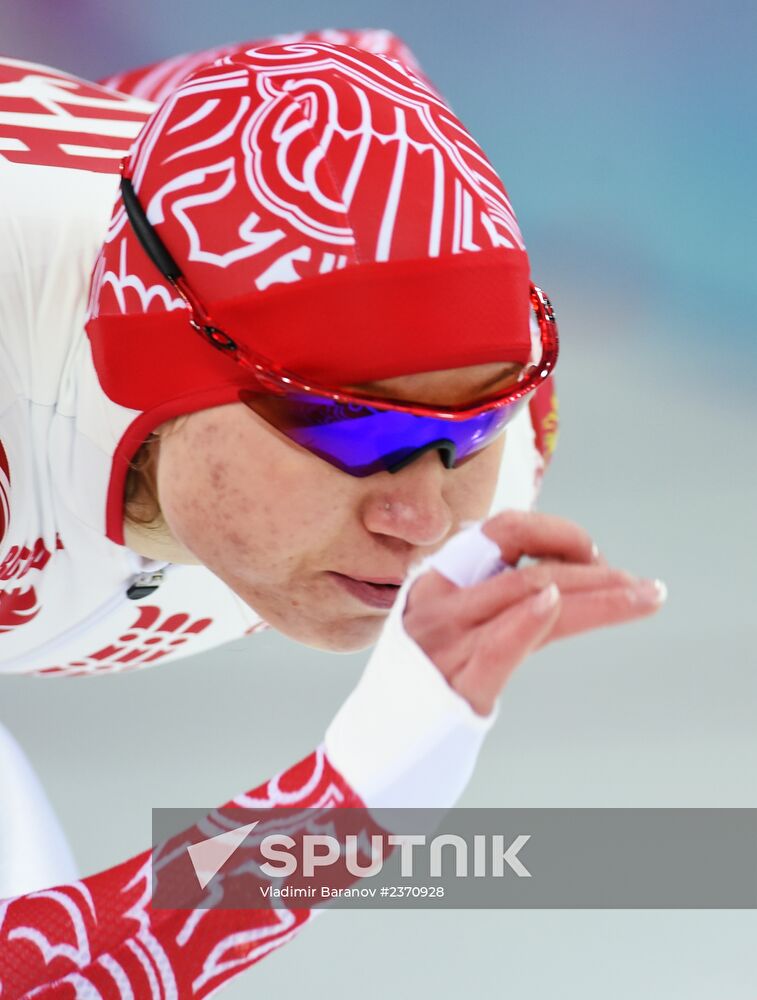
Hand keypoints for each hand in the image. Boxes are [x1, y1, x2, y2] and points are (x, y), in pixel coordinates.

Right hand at [402, 510, 665, 715]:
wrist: (372, 754)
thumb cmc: (417, 690)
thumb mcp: (444, 629)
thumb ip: (488, 600)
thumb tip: (555, 577)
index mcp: (436, 582)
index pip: (502, 530)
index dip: (555, 531)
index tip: (591, 551)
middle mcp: (440, 604)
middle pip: (528, 566)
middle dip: (593, 569)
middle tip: (638, 583)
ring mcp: (447, 645)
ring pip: (530, 596)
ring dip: (598, 594)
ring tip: (641, 595)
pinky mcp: (458, 688)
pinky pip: (499, 644)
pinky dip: (529, 618)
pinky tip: (556, 603)